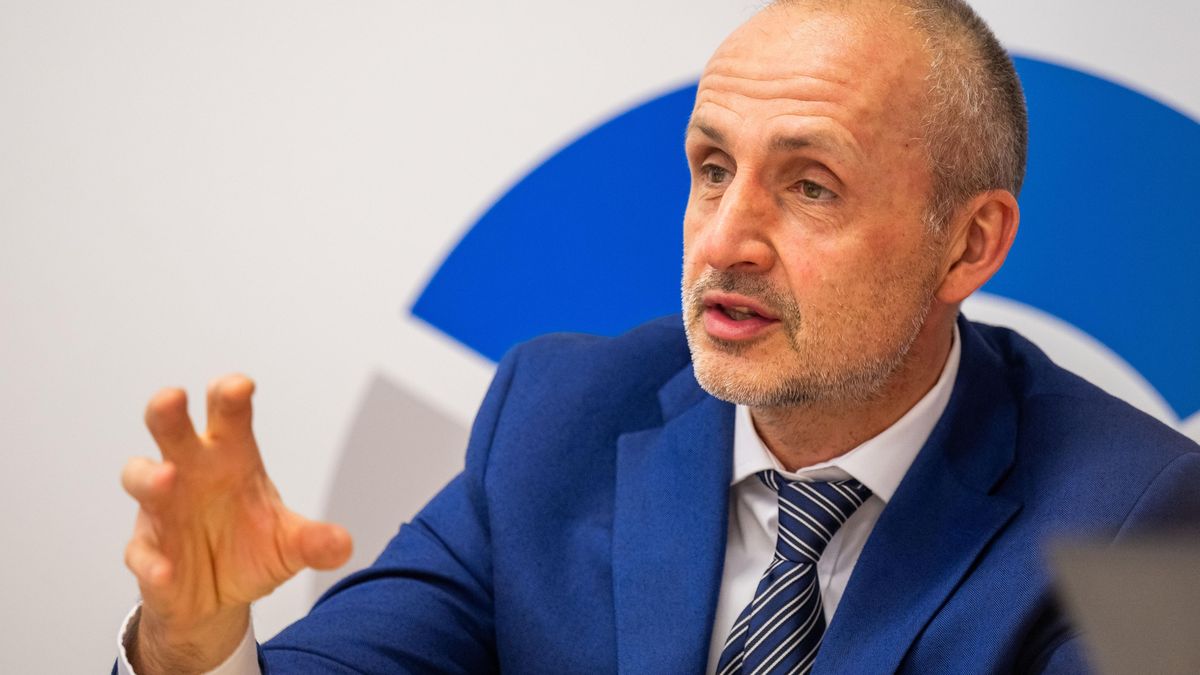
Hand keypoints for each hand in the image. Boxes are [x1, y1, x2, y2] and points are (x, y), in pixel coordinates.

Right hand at [120, 375, 351, 673]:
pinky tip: (166, 570)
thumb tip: (343, 544)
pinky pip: (141, 551)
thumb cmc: (248, 548)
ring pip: (140, 477)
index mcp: (230, 458)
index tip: (239, 385)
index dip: (230, 397)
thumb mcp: (289, 545)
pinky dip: (152, 560)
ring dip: (149, 475)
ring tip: (167, 478)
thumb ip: (313, 541)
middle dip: (168, 412)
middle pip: (172, 430)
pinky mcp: (147, 551)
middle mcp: (191, 474)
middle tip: (173, 397)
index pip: (229, 417)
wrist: (218, 598)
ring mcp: (162, 510)